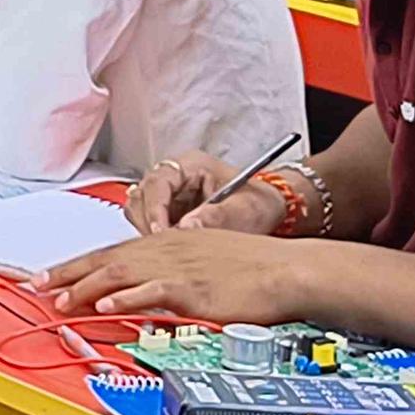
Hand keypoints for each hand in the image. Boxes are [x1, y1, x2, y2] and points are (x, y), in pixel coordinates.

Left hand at [38, 228, 303, 322]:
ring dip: (84, 287)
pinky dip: (125, 298)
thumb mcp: (201, 258)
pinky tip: (104, 306)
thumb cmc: (251, 266)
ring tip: (59, 299)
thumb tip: (144, 286)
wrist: (287, 269)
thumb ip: (170, 269)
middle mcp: (163, 249)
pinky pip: (151, 291)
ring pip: (119, 273)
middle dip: (66, 273)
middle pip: (104, 259)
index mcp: (164, 242)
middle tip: (35, 286)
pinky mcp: (192, 288)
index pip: (110, 252)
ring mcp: (176, 268)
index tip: (48, 275)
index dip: (76, 264)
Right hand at [123, 151, 282, 235]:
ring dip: (149, 229)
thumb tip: (186, 227)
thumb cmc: (262, 203)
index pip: (158, 181)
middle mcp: (175, 176)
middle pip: (142, 195)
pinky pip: (149, 222)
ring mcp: (170, 194)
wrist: (274, 211)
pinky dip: (155, 236)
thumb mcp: (246, 209)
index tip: (161, 231)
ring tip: (170, 248)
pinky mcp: (170, 211)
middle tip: (163, 246)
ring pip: (140, 209)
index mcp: (191, 165)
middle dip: (149, 222)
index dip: (155, 207)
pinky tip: (172, 249)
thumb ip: (217, 216)